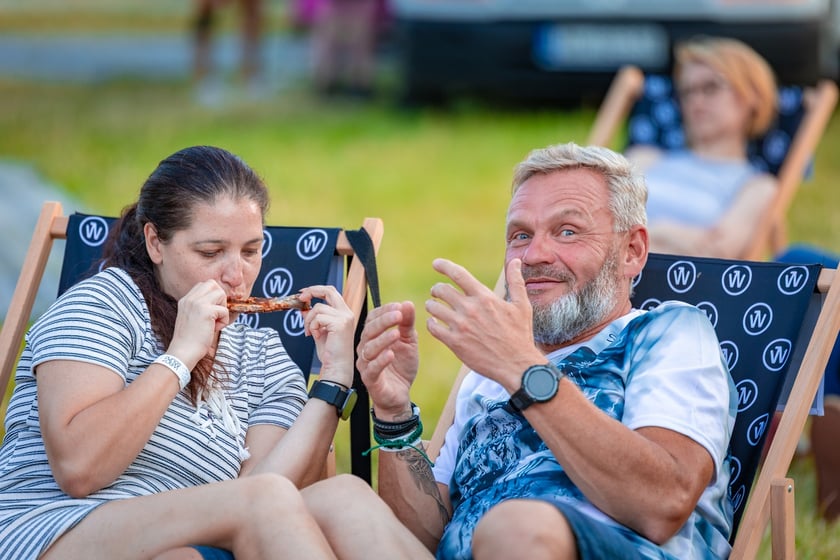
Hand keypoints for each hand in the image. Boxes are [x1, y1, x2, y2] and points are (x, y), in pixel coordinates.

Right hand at [168, 280, 229, 367]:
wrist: (183, 352)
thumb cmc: (190, 339)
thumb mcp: (192, 317)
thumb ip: (201, 307)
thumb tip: (219, 302)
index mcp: (185, 300)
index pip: (204, 285)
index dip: (213, 296)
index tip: (212, 311)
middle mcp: (190, 299)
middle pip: (213, 284)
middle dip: (220, 298)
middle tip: (216, 314)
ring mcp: (197, 303)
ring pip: (221, 293)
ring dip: (223, 308)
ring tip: (215, 321)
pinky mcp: (206, 311)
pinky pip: (225, 310)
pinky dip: (224, 321)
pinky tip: (215, 329)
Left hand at [299, 285, 354, 386]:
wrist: (336, 367)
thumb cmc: (330, 353)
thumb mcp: (318, 332)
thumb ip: (313, 319)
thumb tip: (303, 310)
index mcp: (344, 314)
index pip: (331, 293)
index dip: (316, 290)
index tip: (304, 294)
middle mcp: (347, 313)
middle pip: (329, 291)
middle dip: (312, 291)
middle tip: (301, 297)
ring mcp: (344, 318)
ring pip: (318, 308)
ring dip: (309, 320)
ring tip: (310, 332)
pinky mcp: (340, 324)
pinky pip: (318, 318)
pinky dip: (312, 326)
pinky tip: (316, 336)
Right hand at [356, 301, 418, 418]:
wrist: (401, 393)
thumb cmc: (401, 365)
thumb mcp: (409, 341)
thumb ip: (407, 323)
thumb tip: (407, 303)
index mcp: (372, 336)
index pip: (373, 318)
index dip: (384, 311)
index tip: (399, 306)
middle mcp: (365, 347)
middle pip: (369, 330)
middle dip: (384, 321)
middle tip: (398, 315)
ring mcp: (365, 363)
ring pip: (369, 348)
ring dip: (383, 339)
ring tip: (396, 334)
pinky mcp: (369, 379)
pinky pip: (372, 368)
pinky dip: (381, 361)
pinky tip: (391, 354)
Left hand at [425, 258, 542, 389]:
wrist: (517, 365)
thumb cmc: (520, 335)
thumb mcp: (522, 305)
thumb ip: (515, 281)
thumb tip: (515, 261)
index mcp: (485, 297)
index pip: (458, 274)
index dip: (444, 266)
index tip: (436, 264)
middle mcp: (470, 309)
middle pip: (442, 290)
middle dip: (437, 289)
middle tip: (437, 292)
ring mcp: (461, 326)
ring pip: (434, 308)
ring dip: (431, 305)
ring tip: (434, 308)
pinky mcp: (455, 343)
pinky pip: (433, 328)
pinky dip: (431, 323)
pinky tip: (435, 324)